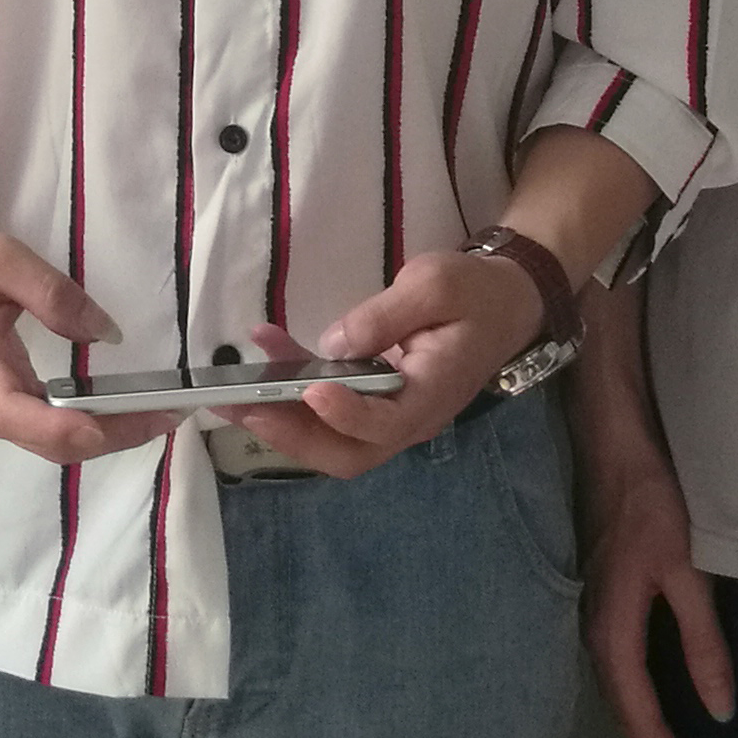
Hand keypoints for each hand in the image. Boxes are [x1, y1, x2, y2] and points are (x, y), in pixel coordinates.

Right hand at [0, 220, 176, 464]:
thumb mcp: (3, 260)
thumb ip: (55, 295)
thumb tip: (107, 334)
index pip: (31, 421)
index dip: (84, 430)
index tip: (138, 419)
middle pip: (52, 444)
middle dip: (114, 437)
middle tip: (168, 417)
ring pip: (52, 445)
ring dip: (105, 437)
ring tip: (154, 416)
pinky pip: (46, 431)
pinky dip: (86, 428)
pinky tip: (118, 411)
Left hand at [222, 248, 537, 478]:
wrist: (504, 304)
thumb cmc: (474, 292)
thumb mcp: (436, 284)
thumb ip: (387, 315)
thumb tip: (333, 344)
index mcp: (433, 394)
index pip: (385, 424)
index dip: (345, 414)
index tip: (310, 387)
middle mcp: (410, 420)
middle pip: (348, 453)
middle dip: (291, 435)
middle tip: (244, 406)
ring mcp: (391, 417)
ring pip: (332, 441)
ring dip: (281, 418)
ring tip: (233, 388)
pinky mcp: (376, 404)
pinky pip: (331, 414)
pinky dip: (294, 392)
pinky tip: (267, 351)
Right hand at [578, 453, 733, 737]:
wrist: (613, 439)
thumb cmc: (652, 498)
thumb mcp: (687, 567)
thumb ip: (702, 639)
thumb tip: (719, 709)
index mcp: (614, 631)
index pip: (642, 716)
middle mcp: (597, 634)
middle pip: (627, 718)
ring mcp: (596, 618)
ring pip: (622, 699)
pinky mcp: (605, 604)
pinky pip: (622, 676)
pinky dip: (641, 710)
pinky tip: (656, 718)